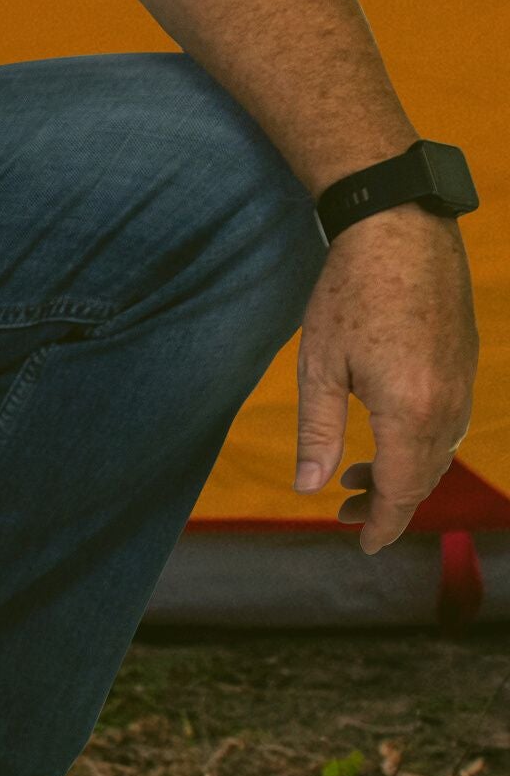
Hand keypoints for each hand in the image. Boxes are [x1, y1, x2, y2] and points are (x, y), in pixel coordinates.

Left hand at [295, 205, 477, 553]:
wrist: (399, 227)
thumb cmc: (350, 295)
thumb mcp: (319, 370)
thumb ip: (317, 435)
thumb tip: (308, 489)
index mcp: (410, 409)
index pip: (401, 489)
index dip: (382, 525)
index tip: (364, 548)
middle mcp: (448, 400)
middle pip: (425, 477)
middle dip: (388, 504)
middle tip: (344, 512)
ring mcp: (464, 378)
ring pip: (440, 450)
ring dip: (404, 473)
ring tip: (356, 476)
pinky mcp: (466, 360)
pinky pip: (450, 421)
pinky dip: (421, 444)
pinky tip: (388, 438)